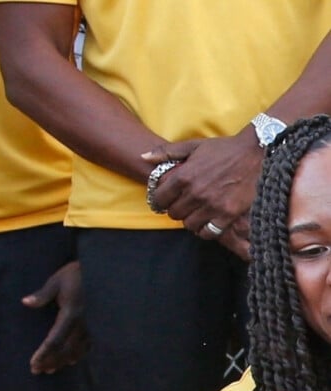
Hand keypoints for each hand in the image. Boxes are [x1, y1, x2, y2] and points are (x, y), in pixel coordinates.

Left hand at [22, 261, 89, 374]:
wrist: (104, 272)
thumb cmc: (77, 274)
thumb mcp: (57, 280)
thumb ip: (42, 294)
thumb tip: (25, 302)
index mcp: (70, 313)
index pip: (55, 340)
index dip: (44, 354)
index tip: (33, 363)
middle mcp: (82, 324)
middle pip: (65, 351)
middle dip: (51, 362)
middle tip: (37, 370)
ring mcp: (92, 326)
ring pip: (77, 351)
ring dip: (62, 361)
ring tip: (50, 369)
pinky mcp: (97, 326)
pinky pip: (87, 346)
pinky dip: (77, 355)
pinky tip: (70, 360)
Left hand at [142, 129, 261, 258]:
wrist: (259, 152)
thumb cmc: (224, 149)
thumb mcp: (194, 145)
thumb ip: (167, 152)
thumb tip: (143, 158)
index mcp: (184, 176)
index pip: (159, 199)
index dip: (161, 200)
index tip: (166, 199)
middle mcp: (195, 192)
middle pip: (173, 214)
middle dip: (176, 209)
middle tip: (184, 204)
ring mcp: (212, 205)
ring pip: (189, 225)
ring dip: (191, 220)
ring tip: (197, 211)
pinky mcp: (227, 215)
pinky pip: (208, 232)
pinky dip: (206, 229)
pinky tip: (209, 220)